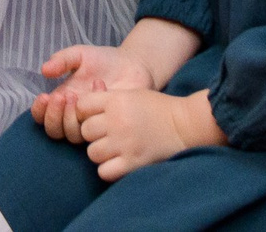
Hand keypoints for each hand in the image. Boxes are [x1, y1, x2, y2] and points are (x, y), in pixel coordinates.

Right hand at [32, 45, 152, 142]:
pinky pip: (97, 132)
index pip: (42, 116)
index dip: (39, 111)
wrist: (133, 64)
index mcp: (63, 99)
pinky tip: (100, 87)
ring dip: (70, 117)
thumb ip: (62, 60)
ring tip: (76, 95)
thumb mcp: (80, 54)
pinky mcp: (109, 128)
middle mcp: (74, 115)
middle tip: (63, 96)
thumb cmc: (105, 60)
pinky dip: (95, 111)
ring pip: (72, 136)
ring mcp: (92, 123)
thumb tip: (44, 71)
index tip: (44, 97)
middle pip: (54, 131)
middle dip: (54, 115)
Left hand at [72, 87, 210, 181]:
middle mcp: (117, 121)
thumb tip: (80, 104)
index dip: (85, 113)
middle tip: (108, 135)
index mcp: (116, 100)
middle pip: (85, 131)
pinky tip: (119, 163)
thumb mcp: (131, 94)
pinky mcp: (133, 162)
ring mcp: (124, 143)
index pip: (81, 106)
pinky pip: (104, 171)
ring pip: (92, 153)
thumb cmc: (157, 108)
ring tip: (115, 150)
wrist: (185, 125)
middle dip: (94, 134)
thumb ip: (106, 98)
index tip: (95, 117)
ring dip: (101, 153)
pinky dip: (108, 169)